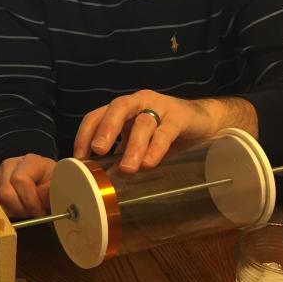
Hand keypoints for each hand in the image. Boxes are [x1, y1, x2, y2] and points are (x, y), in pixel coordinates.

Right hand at [0, 154, 55, 217]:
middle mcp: (11, 164)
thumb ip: (50, 192)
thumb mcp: (57, 188)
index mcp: (31, 161)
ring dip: (9, 210)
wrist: (44, 184)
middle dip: (19, 208)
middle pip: (5, 191)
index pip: (20, 180)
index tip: (40, 212)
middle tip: (31, 213)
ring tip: (22, 212)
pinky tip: (8, 213)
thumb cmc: (52, 186)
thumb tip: (42, 197)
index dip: (30, 200)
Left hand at [73, 90, 257, 173]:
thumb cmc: (164, 132)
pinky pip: (166, 131)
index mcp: (122, 110)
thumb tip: (102, 179)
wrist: (203, 122)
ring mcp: (160, 107)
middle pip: (117, 108)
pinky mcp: (179, 116)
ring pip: (143, 122)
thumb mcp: (138, 144)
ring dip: (133, 146)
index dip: (85, 134)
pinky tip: (149, 163)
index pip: (96, 115)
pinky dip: (156, 147)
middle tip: (98, 151)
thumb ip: (120, 157)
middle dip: (105, 129)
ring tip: (127, 168)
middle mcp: (138, 103)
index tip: (79, 157)